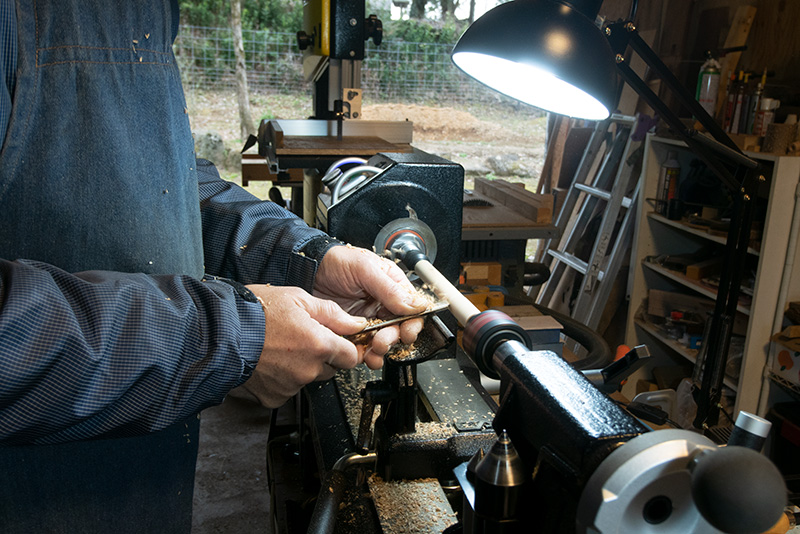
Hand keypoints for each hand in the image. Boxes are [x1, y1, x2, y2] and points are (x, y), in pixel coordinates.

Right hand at [239, 285, 366, 407]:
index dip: (345, 347)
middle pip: (331, 368)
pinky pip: (288, 389)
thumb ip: (332, 313)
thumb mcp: (298, 300)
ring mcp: (291, 386)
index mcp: (319, 344)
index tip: (337, 340)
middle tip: (302, 339)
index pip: (351, 356)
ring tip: (282, 347)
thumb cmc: (254, 312)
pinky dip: (283, 378)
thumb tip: (356, 323)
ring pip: (309, 378)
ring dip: (303, 366)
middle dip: (323, 355)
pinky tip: (270, 361)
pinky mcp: (274, 397)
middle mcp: (309, 369)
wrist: (219, 333)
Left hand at [314, 245, 427, 368]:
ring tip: (373, 352)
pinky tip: (364, 355)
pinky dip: (366, 353)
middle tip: (382, 342)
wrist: (309, 270)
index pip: (412, 308)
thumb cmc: (336, 261)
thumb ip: (389, 289)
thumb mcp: (364, 269)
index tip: (406, 332)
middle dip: (393, 338)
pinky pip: (365, 344)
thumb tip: (416, 305)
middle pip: (399, 327)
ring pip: (384, 339)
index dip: (412, 323)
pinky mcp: (353, 328)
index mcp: (393, 285)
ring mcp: (369, 317)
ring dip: (381, 349)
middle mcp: (384, 303)